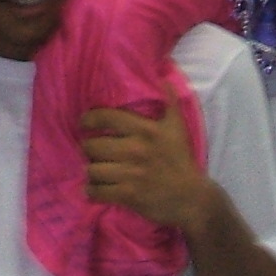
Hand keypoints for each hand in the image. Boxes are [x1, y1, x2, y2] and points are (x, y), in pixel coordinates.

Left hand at [82, 103, 214, 232]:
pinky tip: (94, 188)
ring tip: (94, 170)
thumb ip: (170, 102)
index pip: (106, 117)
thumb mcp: (178, 127)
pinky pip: (97, 191)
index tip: (84, 123)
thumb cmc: (182, 160)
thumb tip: (164, 78)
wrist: (192, 197)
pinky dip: (92, 190)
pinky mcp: (128, 195)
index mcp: (145, 130)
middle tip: (91, 151)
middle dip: (88, 148)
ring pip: (92, 169)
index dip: (88, 119)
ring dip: (90, 171)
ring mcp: (131, 174)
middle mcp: (135, 149)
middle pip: (92, 145)